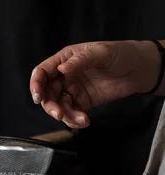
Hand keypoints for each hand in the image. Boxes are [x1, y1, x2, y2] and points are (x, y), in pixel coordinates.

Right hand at [30, 40, 159, 128]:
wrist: (139, 69)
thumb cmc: (120, 54)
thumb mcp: (101, 52)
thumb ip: (80, 60)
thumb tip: (62, 69)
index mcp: (65, 59)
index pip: (43, 72)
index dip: (36, 84)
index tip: (37, 97)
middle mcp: (65, 75)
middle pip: (47, 93)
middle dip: (50, 105)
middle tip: (59, 114)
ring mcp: (73, 90)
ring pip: (59, 106)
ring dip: (64, 115)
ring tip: (80, 120)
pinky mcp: (83, 102)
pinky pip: (72, 113)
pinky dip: (75, 120)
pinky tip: (85, 121)